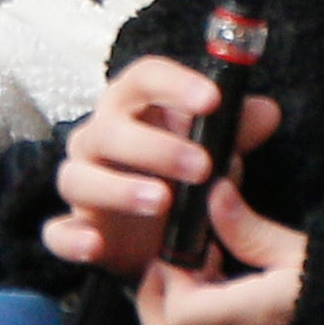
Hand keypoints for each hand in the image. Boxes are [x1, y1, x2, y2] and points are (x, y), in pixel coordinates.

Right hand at [42, 55, 252, 268]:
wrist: (153, 235)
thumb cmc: (179, 176)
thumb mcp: (212, 152)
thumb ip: (235, 132)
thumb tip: (266, 111)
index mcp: (132, 109)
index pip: (143, 79)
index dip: (175, 84)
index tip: (212, 100)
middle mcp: (98, 139)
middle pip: (110, 129)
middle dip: (156, 146)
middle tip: (202, 166)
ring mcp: (82, 183)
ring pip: (79, 177)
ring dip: (118, 188)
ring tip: (162, 201)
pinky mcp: (75, 228)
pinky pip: (57, 232)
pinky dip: (71, 238)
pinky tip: (94, 245)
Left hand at [136, 215, 310, 324]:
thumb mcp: (305, 248)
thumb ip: (250, 228)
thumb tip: (215, 196)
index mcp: (261, 315)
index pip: (182, 316)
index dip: (166, 282)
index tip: (176, 251)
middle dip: (155, 304)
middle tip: (169, 266)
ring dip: (179, 312)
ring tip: (203, 272)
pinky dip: (205, 322)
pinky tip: (227, 288)